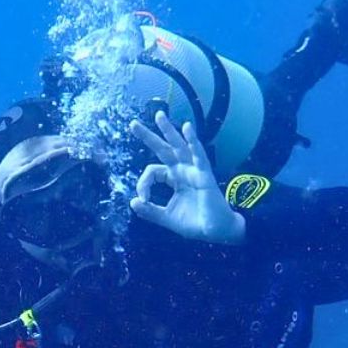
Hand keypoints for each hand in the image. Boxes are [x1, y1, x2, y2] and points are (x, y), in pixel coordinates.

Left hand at [127, 113, 245, 244]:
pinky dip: (193, 141)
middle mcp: (183, 171)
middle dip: (149, 136)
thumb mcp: (167, 217)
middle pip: (163, 149)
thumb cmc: (195, 223)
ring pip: (179, 146)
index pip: (153, 171)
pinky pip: (199, 156)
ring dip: (169, 131)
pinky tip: (187, 128)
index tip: (143, 199)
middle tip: (132, 124)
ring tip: (158, 116)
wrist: (215, 231)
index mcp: (174, 178)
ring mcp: (194, 171)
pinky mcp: (205, 175)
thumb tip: (132, 202)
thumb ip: (150, 211)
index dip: (143, 183)